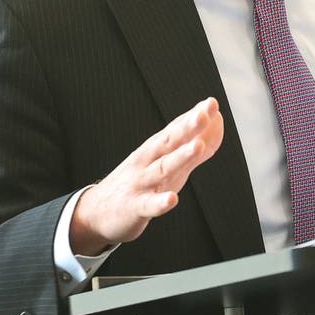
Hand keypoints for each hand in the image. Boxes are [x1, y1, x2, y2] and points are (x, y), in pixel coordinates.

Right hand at [70, 97, 224, 254]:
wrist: (97, 212)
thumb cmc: (139, 183)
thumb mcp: (168, 163)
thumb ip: (194, 147)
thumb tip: (218, 124)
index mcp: (156, 150)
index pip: (176, 129)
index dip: (194, 116)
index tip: (211, 103)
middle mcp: (148, 161)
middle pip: (169, 142)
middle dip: (187, 128)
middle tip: (204, 114)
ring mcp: (140, 183)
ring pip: (162, 169)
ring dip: (180, 157)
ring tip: (197, 146)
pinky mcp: (134, 207)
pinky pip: (148, 205)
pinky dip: (160, 203)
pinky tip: (172, 199)